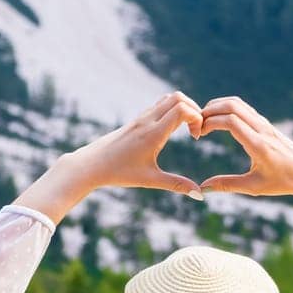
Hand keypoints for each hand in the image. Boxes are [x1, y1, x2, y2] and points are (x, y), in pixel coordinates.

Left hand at [21, 93, 203, 221]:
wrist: (91, 164)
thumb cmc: (119, 173)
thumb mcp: (150, 180)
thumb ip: (177, 185)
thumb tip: (200, 195)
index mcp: (153, 133)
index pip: (182, 110)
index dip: (197, 118)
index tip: (197, 137)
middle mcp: (148, 120)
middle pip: (178, 97)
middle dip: (194, 110)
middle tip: (196, 130)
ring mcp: (141, 118)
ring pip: (168, 98)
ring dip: (183, 108)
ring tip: (187, 129)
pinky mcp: (136, 120)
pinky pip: (159, 105)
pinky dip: (172, 110)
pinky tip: (171, 130)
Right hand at [196, 96, 292, 199]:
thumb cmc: (282, 182)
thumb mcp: (254, 187)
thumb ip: (227, 185)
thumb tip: (203, 188)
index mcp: (259, 145)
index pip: (232, 122)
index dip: (211, 122)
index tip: (199, 134)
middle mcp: (262, 130)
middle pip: (232, 106)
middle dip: (210, 110)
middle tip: (196, 125)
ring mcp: (264, 124)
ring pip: (237, 103)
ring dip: (217, 106)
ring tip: (203, 121)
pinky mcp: (264, 123)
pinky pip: (243, 108)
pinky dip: (226, 108)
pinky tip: (217, 119)